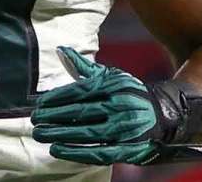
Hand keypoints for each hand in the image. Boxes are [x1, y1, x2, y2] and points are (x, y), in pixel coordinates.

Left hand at [31, 47, 201, 165]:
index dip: (56, 100)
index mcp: (113, 86)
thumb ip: (84, 67)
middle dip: (53, 118)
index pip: (78, 92)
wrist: (167, 113)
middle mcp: (120, 106)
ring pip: (87, 133)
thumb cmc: (130, 93)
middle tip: (34, 122)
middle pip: (80, 113)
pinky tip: (58, 150)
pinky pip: (99, 152)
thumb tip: (60, 50)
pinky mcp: (130, 148)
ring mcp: (126, 128)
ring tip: (41, 135)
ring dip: (60, 135)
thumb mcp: (111, 76)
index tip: (38, 106)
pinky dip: (77, 152)